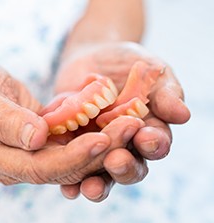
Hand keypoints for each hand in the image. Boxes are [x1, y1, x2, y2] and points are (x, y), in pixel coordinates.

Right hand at [0, 61, 144, 184]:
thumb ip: (3, 118)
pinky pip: (72, 147)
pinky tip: (117, 123)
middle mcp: (14, 166)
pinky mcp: (42, 147)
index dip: (71, 157)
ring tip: (131, 125)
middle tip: (130, 129)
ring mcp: (29, 158)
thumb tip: (36, 138)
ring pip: (72, 161)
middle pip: (61, 169)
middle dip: (97, 153)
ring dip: (103, 147)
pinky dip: (94, 137)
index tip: (101, 140)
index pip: (37, 168)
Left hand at [55, 42, 189, 200]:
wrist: (92, 57)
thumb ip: (165, 93)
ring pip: (100, 175)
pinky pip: (70, 169)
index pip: (155, 144)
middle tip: (115, 161)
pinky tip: (67, 188)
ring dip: (97, 185)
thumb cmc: (128, 64)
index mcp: (148, 131)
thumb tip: (183, 114)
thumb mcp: (150, 72)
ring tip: (90, 188)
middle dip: (124, 167)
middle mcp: (123, 146)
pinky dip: (69, 182)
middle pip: (128, 167)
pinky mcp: (72, 147)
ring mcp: (96, 149)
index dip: (153, 144)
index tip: (146, 138)